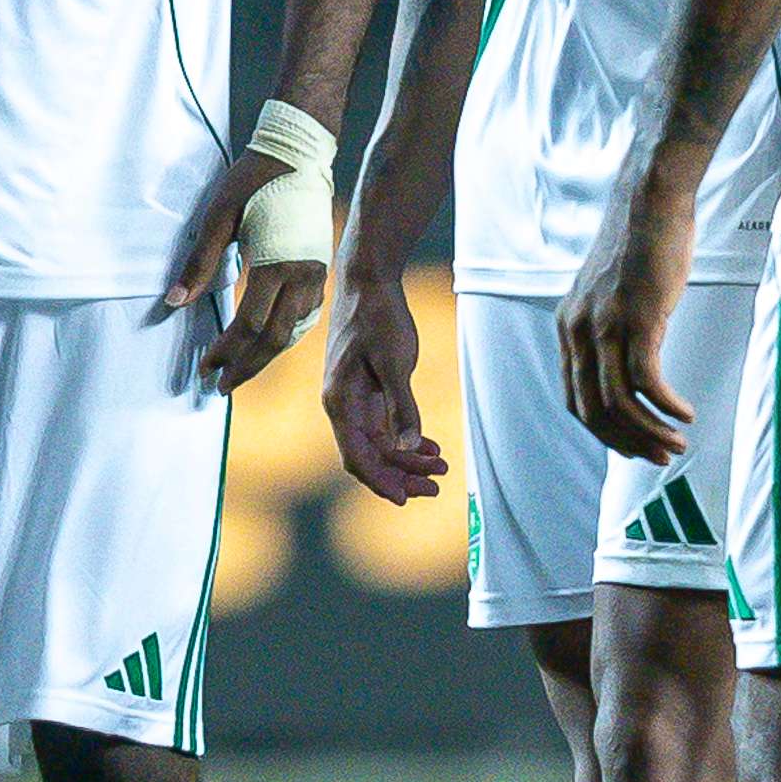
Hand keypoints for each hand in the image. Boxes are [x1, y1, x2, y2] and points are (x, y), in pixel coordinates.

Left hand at [161, 151, 323, 392]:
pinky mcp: (320, 268)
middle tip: (220, 387)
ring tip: (240, 373)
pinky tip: (270, 345)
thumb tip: (173, 302)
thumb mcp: (218, 217)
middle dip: (246, 366)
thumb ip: (199, 263)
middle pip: (275, 338)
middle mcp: (303, 275)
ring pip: (293, 330)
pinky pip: (306, 315)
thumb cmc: (253, 180)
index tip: (205, 367)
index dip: (226, 351)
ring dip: (266, 356)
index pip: (250, 325)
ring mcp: (316, 273)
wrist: (298, 153)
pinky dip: (286, 336)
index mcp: (278, 263)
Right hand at [321, 271, 447, 503]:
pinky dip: (406, 439)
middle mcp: (343, 406)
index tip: (405, 499)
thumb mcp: (395, 362)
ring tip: (440, 468)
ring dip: (407, 459)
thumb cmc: (378, 317)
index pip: (357, 456)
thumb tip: (406, 447)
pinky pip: (384, 426)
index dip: (381, 481)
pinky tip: (430, 446)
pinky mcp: (367, 391)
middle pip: (369, 456)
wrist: (368, 281)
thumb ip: (402, 407)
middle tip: (435, 487)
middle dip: (401, 475)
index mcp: (340, 402)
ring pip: (379, 444)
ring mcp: (354, 400)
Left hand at [557, 196, 698, 461]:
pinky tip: (686, 412)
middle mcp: (579, 331)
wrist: (650, 200)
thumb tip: (630, 361)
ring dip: (651, 431)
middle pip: (594, 411)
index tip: (636, 446)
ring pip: (620, 402)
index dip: (605, 433)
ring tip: (678, 441)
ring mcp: (606, 326)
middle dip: (629, 442)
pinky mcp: (637, 319)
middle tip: (662, 456)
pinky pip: (648, 380)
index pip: (575, 400)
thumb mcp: (613, 291)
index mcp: (569, 327)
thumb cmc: (641, 242)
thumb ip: (611, 326)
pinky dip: (667, 405)